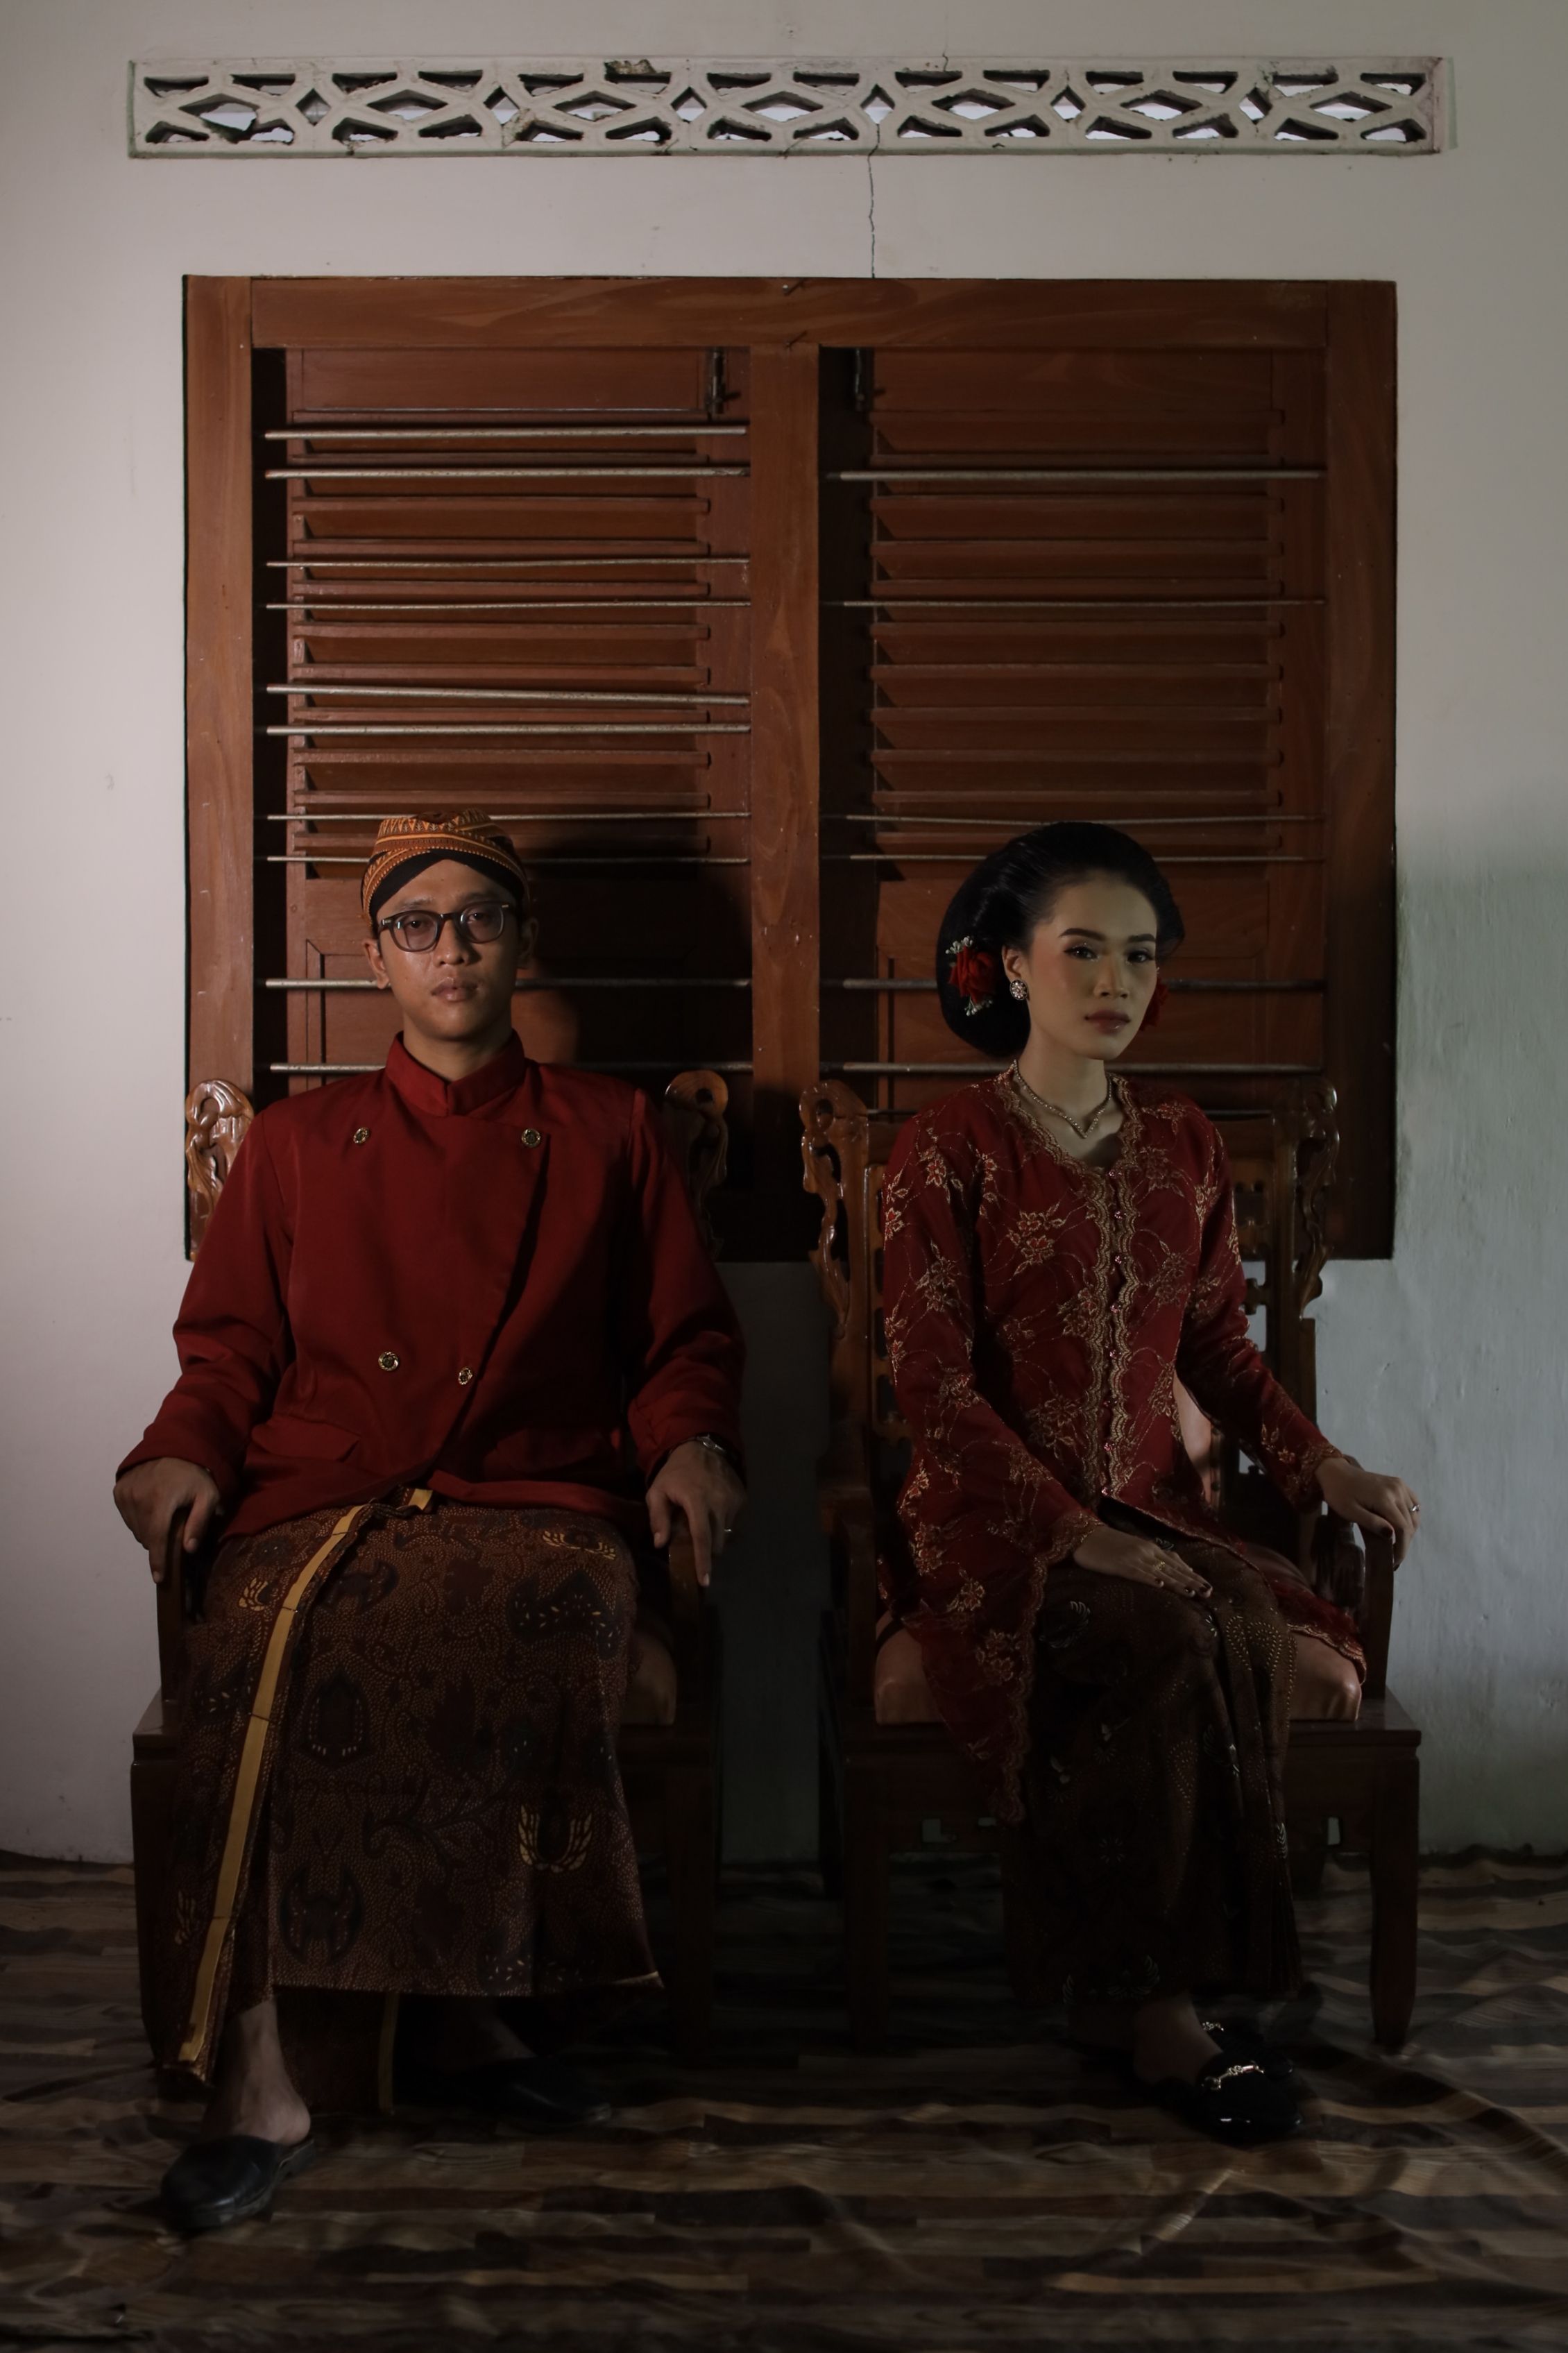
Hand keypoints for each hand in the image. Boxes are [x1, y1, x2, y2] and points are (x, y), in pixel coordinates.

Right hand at [113, 1457, 222, 1580]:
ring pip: (136, 1530)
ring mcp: (125, 1494)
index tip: (159, 1578)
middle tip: (174, 1532)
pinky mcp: (119, 1491)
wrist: (173, 1446)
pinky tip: (152, 1509)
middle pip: (146, 1536)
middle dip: (160, 1543)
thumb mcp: (208, 1495)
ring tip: (164, 1518)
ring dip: (149, 1532)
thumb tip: (188, 1549)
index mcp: (160, 1499)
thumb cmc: (194, 1474)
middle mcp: (138, 1497)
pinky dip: (139, 1520)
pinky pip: (128, 1518)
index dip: (158, 1560)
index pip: (156, 1537)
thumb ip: (199, 1522)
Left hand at [646, 1440, 745, 1588]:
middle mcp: (719, 1501)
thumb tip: (660, 1544)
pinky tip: (713, 1517)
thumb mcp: (657, 1491)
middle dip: (707, 1553)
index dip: (703, 1561)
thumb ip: (657, 1517)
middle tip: (694, 1548)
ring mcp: (733, 1500)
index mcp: (696, 1500)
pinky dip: (723, 1528)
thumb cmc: (675, 1473)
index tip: (704, 1581)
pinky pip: (734, 1525)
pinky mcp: (742, 1499)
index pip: (701, 1537)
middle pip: (716, 1542)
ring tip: (703, 1526)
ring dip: (715, 1539)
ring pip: (726, 1535)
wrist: (701, 1448)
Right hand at [1071, 1526, 1211, 1599]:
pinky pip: (1138, 1573)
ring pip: (1161, 1572)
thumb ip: (1151, 1558)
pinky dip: (1150, 1579)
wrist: (1085, 1535)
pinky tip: (1160, 1585)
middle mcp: (1147, 1552)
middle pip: (1174, 1569)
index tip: (1208, 1586)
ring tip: (1192, 1593)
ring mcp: (1134, 1558)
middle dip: (1192, 1581)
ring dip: (1177, 1583)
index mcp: (1150, 1548)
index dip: (1193, 1575)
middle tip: (1208, 1593)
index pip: (1177, 1563)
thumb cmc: (1108, 1544)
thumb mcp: (1134, 1549)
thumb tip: (1168, 1571)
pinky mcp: (1120, 1565)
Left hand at [1316, 1455, 1420, 1563]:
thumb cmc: (1339, 1494)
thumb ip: (1371, 1522)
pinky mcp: (1399, 1483)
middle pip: (1410, 1523)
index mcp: (1385, 1498)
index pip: (1402, 1528)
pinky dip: (1411, 1517)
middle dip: (1404, 1542)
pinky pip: (1413, 1504)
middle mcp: (1397, 1490)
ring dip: (1408, 1531)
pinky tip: (1402, 1526)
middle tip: (1394, 1556)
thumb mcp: (1349, 1511)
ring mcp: (1400, 1485)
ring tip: (1397, 1543)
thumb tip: (1391, 1535)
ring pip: (1414, 1514)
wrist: (1336, 1472)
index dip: (1402, 1548)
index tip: (1395, 1562)